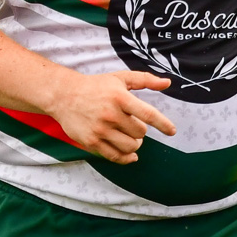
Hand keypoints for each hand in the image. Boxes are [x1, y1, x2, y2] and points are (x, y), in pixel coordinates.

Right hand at [48, 70, 174, 163]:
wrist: (64, 95)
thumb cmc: (96, 86)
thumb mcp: (120, 78)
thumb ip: (145, 79)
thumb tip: (167, 83)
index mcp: (120, 97)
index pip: (147, 114)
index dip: (162, 124)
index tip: (172, 131)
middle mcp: (110, 114)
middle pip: (140, 133)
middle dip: (140, 131)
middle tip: (132, 124)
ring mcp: (100, 129)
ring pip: (130, 146)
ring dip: (135, 144)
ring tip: (130, 137)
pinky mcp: (91, 142)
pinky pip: (115, 156)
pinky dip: (126, 158)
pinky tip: (131, 155)